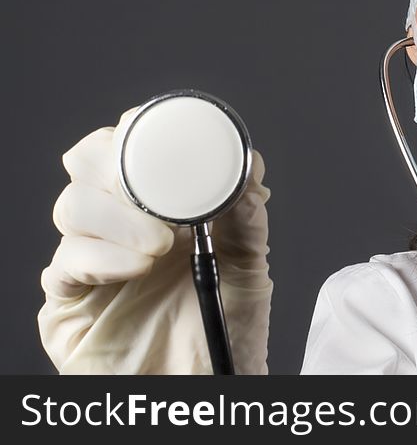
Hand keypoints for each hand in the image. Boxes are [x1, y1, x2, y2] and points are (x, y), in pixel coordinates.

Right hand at [37, 106, 272, 373]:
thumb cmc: (227, 329)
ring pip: (71, 206)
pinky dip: (99, 256)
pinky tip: (136, 267)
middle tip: (152, 189)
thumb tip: (250, 170)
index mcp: (160, 207)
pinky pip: (64, 263)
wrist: (211, 388)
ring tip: (159, 245)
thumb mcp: (249, 267)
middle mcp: (120, 226)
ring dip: (115, 216)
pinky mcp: (68, 302)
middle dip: (115, 164)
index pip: (132, 149)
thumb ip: (247, 218)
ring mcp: (92, 261)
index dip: (138, 130)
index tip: (162, 133)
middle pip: (88, 164)